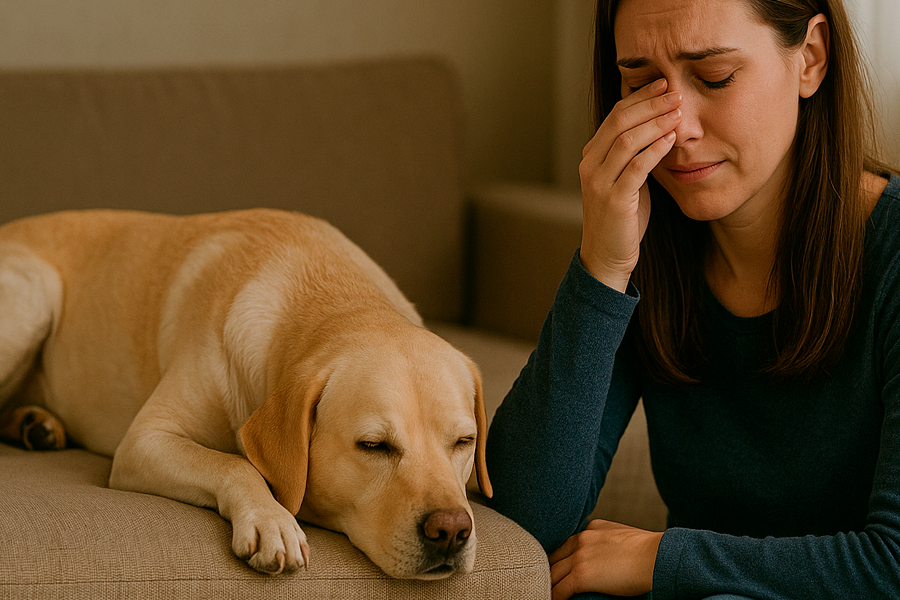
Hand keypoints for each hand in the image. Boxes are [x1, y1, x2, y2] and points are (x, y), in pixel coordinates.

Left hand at [549, 519, 662, 599]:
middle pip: (555, 557)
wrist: (656, 557)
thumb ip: (606, 540)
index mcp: (591, 529)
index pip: (567, 544)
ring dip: (549, 584)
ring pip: (553, 573)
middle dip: (550, 569)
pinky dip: (555, 596)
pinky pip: (560, 589)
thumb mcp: (622, 535)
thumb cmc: (649, 551)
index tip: (557, 567)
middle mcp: (581, 539)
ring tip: (545, 592)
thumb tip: (604, 556)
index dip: (560, 558)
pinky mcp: (581, 575)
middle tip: (547, 581)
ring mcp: (579, 557)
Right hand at [579, 78, 681, 291]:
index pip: (614, 115)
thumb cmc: (622, 218)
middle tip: (675, 92)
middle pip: (619, 122)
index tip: (663, 84)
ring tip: (678, 112)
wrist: (607, 256)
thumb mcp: (625, 180)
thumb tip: (658, 126)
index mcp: (591, 156)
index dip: (639, 97)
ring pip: (626, 141)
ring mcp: (599, 182)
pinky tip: (671, 139)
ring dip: (655, 123)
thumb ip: (634, 155)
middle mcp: (590, 165)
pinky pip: (636, 167)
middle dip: (649, 104)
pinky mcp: (613, 199)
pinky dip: (655, 150)